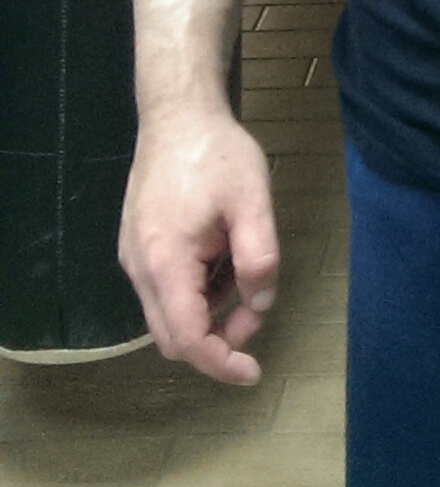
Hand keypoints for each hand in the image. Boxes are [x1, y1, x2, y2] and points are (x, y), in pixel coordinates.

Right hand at [118, 106, 279, 386]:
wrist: (177, 113)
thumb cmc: (217, 153)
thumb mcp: (253, 200)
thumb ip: (259, 257)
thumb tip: (260, 304)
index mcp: (165, 261)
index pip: (187, 338)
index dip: (220, 363)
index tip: (253, 372)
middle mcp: (139, 267)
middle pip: (172, 335)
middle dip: (217, 339)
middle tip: (255, 309)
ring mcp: (133, 257)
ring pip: (168, 313)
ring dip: (208, 311)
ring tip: (242, 268)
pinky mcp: (137, 245)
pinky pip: (164, 289)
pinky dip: (196, 291)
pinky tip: (221, 256)